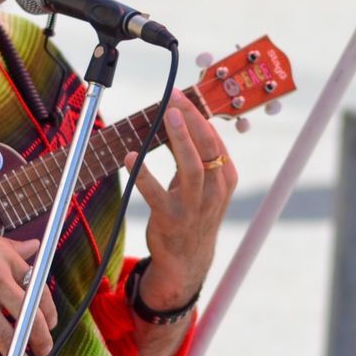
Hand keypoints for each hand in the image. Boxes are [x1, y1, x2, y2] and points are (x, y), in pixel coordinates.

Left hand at [125, 90, 236, 309]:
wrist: (187, 260)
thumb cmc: (193, 213)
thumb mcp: (201, 184)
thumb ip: (192, 155)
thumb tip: (175, 118)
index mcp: (225, 177)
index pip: (215, 138)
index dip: (197, 115)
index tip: (179, 94)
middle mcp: (214, 190)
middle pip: (207, 147)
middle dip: (191, 118)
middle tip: (173, 97)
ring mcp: (194, 206)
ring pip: (192, 168)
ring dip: (180, 139)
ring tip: (166, 116)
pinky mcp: (171, 218)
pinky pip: (157, 193)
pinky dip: (143, 174)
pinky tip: (131, 156)